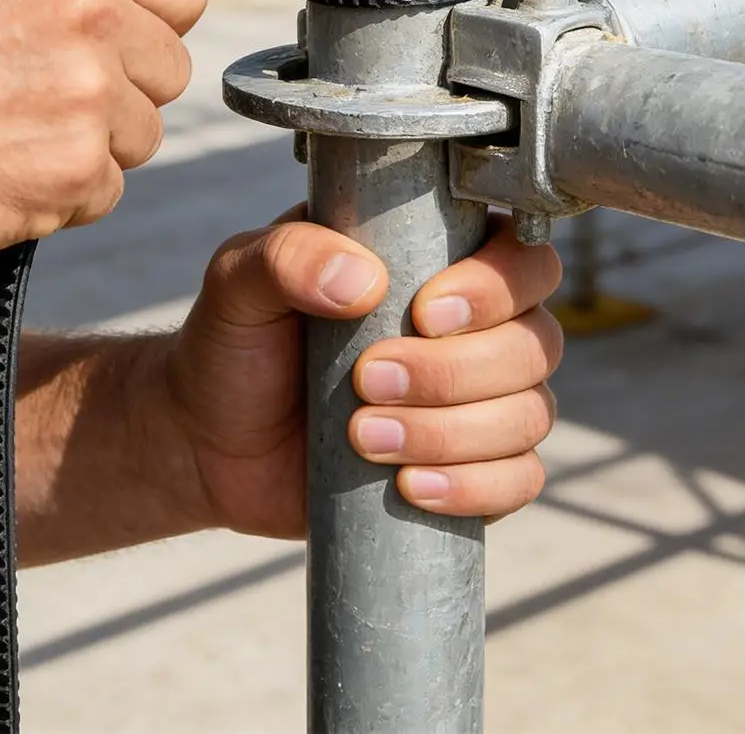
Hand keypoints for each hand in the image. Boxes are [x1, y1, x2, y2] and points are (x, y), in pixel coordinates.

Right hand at [0, 0, 207, 268]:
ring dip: (94, 137)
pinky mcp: (76, 171)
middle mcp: (88, 15)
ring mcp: (87, 98)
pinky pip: (108, 186)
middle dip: (121, 80)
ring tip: (9, 124)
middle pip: (171, 63)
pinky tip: (2, 166)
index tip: (101, 31)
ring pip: (145, 129)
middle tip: (35, 84)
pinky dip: (65, 189)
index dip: (147, 14)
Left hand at [163, 212, 561, 532]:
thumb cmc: (236, 343)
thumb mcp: (239, 281)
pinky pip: (519, 480)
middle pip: (535, 342)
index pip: (523, 259)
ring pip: (529, 414)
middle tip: (366, 380)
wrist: (210, 441)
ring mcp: (480, 400)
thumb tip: (362, 280)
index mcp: (440, 257)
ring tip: (364, 437)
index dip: (496, 286)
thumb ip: (288, 257)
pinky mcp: (470, 467)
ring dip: (453, 432)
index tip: (423, 312)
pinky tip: (408, 485)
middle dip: (454, 371)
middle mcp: (477, 326)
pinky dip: (473, 487)